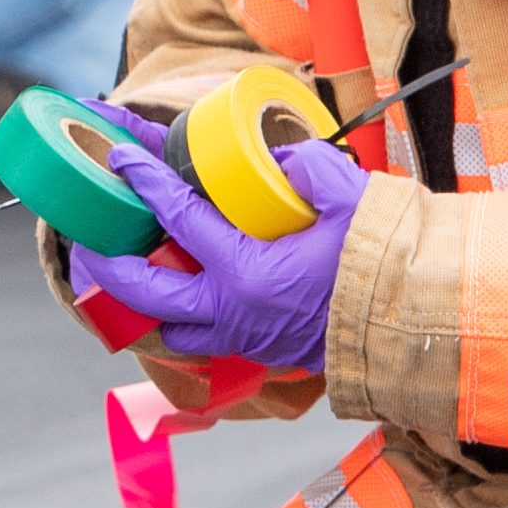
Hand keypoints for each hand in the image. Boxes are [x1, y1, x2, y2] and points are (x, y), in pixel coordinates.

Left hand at [74, 131, 362, 371]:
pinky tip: (175, 292)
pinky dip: (178, 318)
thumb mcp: (350, 197)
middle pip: (147, 294)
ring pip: (169, 328)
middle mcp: (236, 313)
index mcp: (250, 273)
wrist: (419, 325)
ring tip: (122, 271)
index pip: (181, 221)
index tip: (122, 156)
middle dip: (108, 265)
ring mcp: (245, 338)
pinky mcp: (260, 351)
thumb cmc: (385, 263)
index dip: (146, 183)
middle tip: (88, 236)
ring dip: (140, 302)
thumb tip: (279, 160)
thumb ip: (307, 166)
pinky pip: (201, 339)